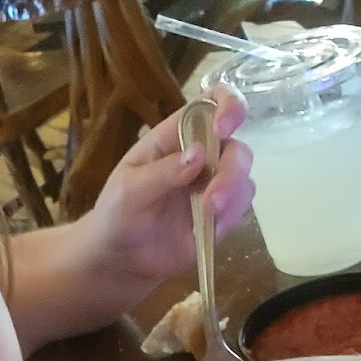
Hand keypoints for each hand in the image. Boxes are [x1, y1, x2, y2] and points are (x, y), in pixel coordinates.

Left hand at [87, 84, 253, 281]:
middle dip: (232, 170)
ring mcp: (212, 184)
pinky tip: (211, 227)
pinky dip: (233, 213)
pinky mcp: (221, 212)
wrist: (120, 257)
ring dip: (233, 193)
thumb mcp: (128, 191)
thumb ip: (162, 172)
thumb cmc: (117, 213)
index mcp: (174, 136)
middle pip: (235, 146)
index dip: (227, 105)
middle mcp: (200, 155)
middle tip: (213, 199)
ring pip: (244, 175)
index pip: (211, 103)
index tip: (224, 127)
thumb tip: (199, 154)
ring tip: (210, 215)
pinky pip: (242, 204)